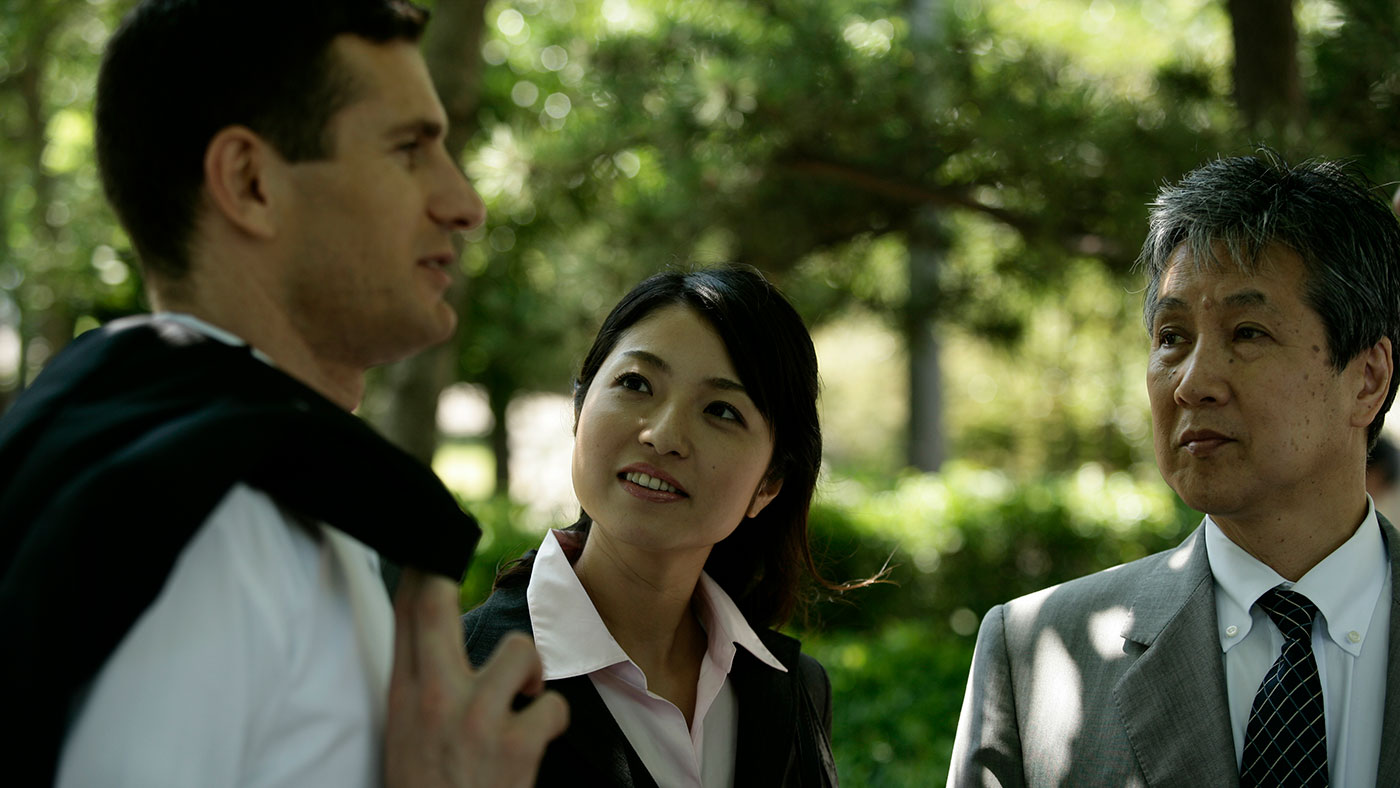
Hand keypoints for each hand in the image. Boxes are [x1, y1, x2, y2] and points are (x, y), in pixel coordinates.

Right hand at [385, 569, 568, 787]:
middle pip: (435, 604)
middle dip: (446, 570)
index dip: (422, 566)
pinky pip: (552, 705)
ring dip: (530, 673)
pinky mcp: (514, 746)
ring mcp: (475, 720)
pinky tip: (534, 736)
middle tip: (458, 553)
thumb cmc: (428, 782)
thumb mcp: (408, 728)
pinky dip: (550, 721)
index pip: (406, 613)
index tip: (432, 542)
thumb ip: (421, 679)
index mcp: (404, 695)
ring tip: (520, 695)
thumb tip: (432, 626)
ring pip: (521, 650)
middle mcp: (433, 699)